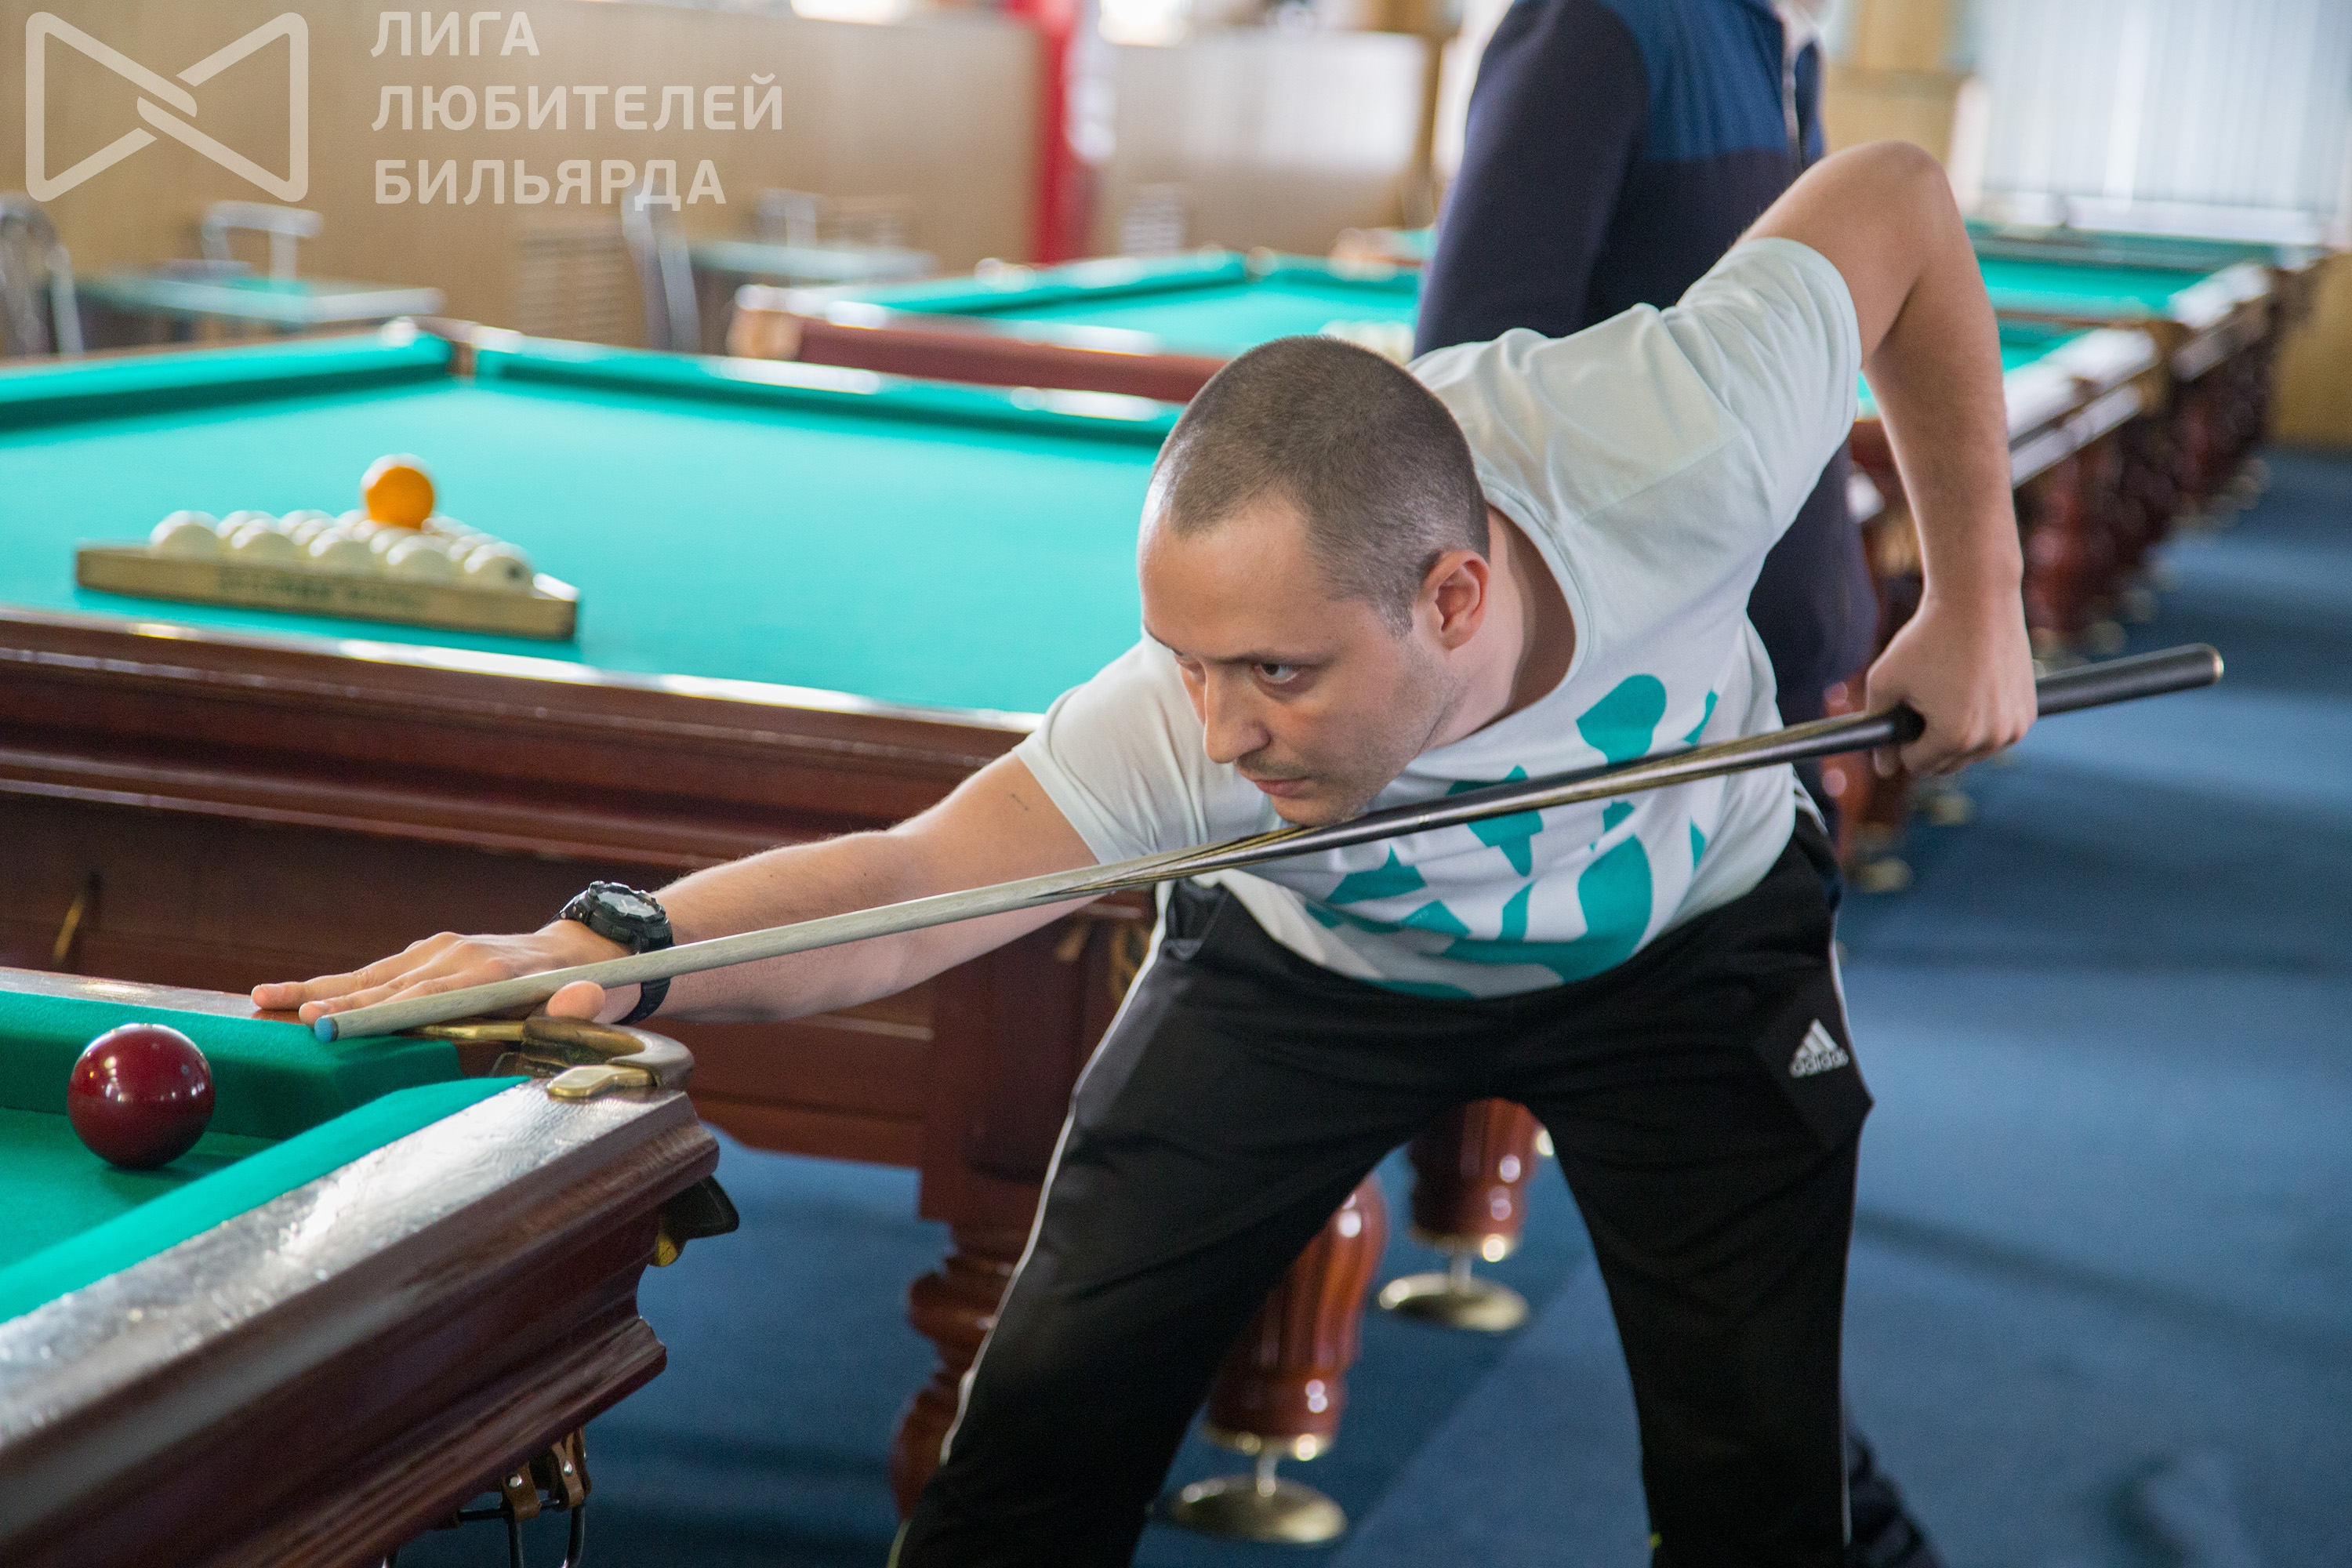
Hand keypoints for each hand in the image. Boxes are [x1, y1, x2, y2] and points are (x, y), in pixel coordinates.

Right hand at [251, 923, 629, 1026]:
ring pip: (372, 974)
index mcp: (489, 974)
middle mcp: (458, 955)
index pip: (419, 998)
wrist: (585, 952)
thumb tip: (580, 999)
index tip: (326, 1019)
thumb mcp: (598, 1000)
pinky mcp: (433, 953)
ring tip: (264, 998)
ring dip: (319, 988)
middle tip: (278, 1014)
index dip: (371, 1010)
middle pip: (384, 985)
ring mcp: (442, 950)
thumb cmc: (588, 989)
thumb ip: (583, 1005)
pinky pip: (380, 972)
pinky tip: (295, 994)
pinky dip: (339, 984)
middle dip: (331, 1001)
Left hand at [1862, 584, 2035, 775]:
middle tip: (1924, 698)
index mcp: (1954, 737)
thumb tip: (1884, 770)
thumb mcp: (1884, 680)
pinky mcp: (2029, 713)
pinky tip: (1971, 689)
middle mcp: (1991, 739)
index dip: (1902, 739)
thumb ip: (1878, 728)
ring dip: (1955, 734)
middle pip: (1946, 764)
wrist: (1978, 600)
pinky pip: (1994, 733)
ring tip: (1947, 692)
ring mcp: (2015, 728)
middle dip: (1929, 740)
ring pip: (1971, 751)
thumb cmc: (1927, 639)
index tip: (1903, 709)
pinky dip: (1981, 721)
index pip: (1916, 764)